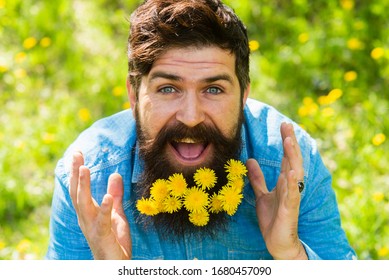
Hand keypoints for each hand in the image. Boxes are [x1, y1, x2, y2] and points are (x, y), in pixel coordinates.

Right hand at [69, 151, 131, 258]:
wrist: (114, 266)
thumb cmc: (113, 240)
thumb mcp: (116, 214)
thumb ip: (115, 195)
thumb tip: (115, 174)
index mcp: (87, 212)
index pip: (79, 189)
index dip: (76, 172)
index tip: (77, 153)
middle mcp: (85, 219)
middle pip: (77, 193)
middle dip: (76, 173)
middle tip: (76, 154)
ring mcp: (91, 228)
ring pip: (83, 204)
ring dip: (83, 186)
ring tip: (84, 169)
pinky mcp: (102, 236)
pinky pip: (102, 221)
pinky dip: (104, 208)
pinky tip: (106, 197)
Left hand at [246, 122, 306, 259]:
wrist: (277, 242)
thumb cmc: (272, 219)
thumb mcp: (261, 195)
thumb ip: (257, 178)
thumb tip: (250, 160)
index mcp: (284, 182)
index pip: (286, 158)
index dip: (286, 142)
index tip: (284, 125)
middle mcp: (290, 186)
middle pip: (292, 161)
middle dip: (290, 143)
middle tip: (287, 125)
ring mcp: (291, 197)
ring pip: (295, 174)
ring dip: (292, 158)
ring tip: (289, 142)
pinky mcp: (289, 210)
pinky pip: (292, 195)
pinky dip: (292, 183)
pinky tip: (290, 172)